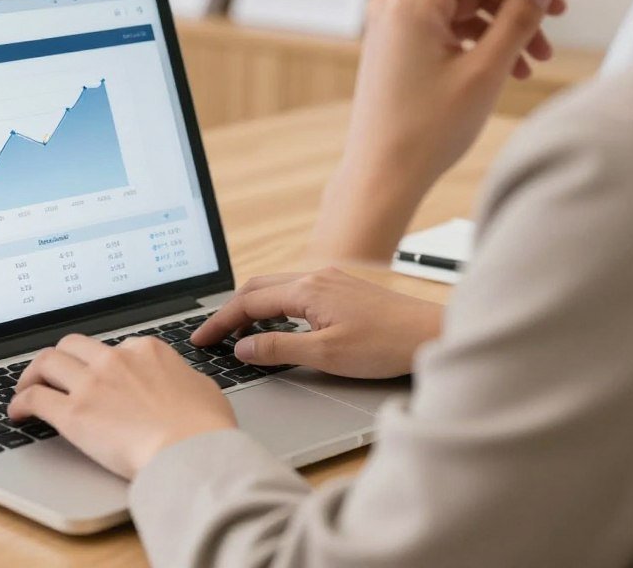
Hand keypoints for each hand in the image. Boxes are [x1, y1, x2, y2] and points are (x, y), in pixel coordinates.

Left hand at [7, 333, 236, 479]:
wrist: (191, 451)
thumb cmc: (204, 428)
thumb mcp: (201, 387)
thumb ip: (181, 378)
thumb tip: (178, 383)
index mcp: (146, 350)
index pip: (112, 347)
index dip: (99, 363)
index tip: (94, 376)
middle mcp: (115, 359)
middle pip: (73, 346)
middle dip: (59, 358)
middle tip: (51, 374)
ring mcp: (92, 383)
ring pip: (47, 362)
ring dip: (32, 374)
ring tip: (25, 388)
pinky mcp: (74, 414)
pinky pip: (35, 398)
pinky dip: (20, 402)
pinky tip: (17, 413)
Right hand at [191, 268, 443, 378]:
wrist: (431, 334)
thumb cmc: (386, 346)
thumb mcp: (326, 355)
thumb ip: (279, 350)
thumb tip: (242, 348)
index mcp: (307, 290)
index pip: (249, 302)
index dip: (220, 322)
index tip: (200, 339)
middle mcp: (315, 276)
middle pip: (257, 287)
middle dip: (230, 310)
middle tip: (211, 335)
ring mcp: (329, 279)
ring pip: (276, 287)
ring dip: (253, 307)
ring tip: (238, 334)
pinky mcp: (341, 286)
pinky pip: (294, 290)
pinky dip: (275, 305)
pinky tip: (277, 324)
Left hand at [311, 0, 567, 261]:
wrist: (381, 174)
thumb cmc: (426, 131)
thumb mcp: (485, 72)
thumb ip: (517, 20)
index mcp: (410, 1)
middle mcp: (394, 4)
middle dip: (515, 1)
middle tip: (555, 25)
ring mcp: (391, 24)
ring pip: (460, 6)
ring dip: (501, 26)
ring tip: (536, 61)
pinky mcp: (395, 44)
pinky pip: (444, 27)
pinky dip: (477, 41)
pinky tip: (509, 68)